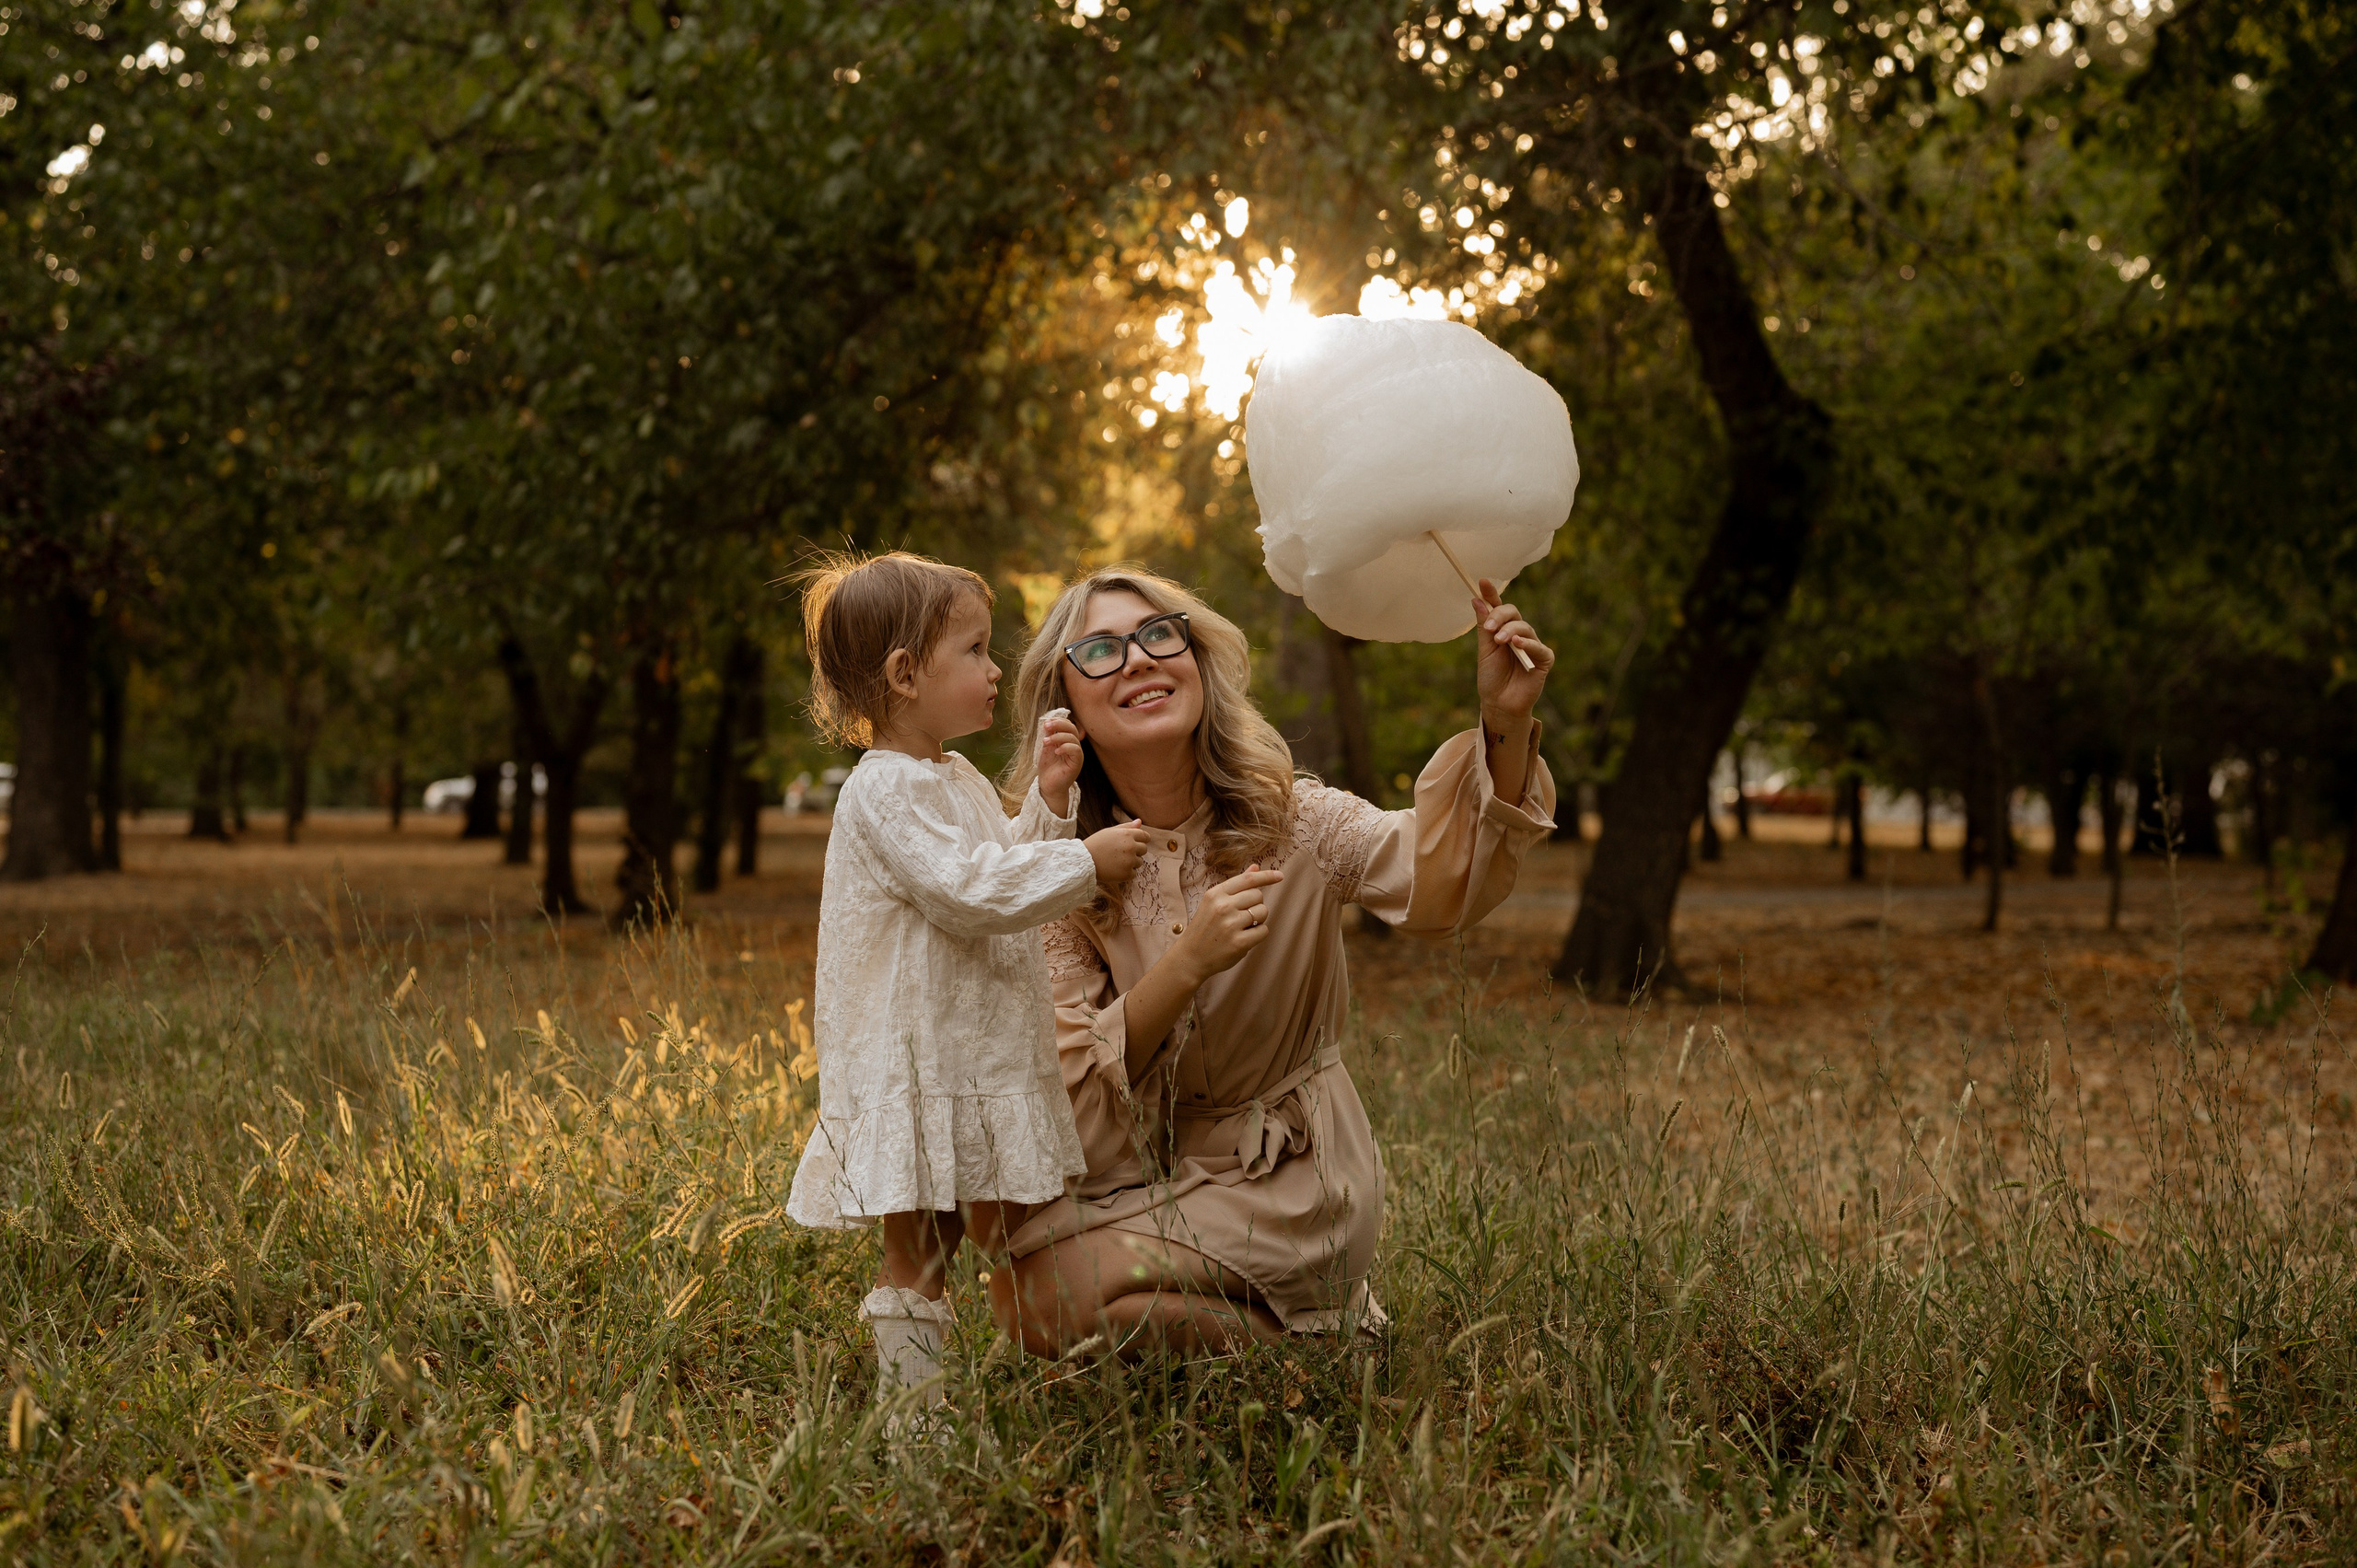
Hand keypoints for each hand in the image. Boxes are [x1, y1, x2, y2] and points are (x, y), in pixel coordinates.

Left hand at [1036, 708, 1085, 802]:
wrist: (1048, 786)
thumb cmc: (1047, 768)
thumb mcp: (1046, 749)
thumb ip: (1048, 736)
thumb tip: (1047, 723)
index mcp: (1067, 741)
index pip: (1067, 725)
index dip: (1058, 721)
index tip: (1046, 722)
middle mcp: (1074, 746)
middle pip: (1072, 728)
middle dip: (1059, 724)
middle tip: (1046, 726)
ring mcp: (1076, 754)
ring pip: (1073, 738)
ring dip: (1058, 737)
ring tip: (1046, 742)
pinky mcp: (1077, 763)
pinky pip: (1076, 750)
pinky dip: (1065, 747)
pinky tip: (1055, 751)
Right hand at [1083, 819, 1151, 886]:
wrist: (1083, 861)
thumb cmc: (1096, 844)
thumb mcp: (1109, 832)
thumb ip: (1126, 827)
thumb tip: (1139, 821)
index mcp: (1127, 835)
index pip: (1145, 836)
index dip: (1142, 840)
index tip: (1136, 844)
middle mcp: (1131, 847)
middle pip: (1144, 849)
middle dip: (1136, 851)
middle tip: (1121, 854)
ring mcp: (1129, 861)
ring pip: (1139, 862)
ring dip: (1131, 863)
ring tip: (1116, 862)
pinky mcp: (1127, 874)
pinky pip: (1134, 873)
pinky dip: (1126, 873)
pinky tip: (1115, 870)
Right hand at [1170, 865, 1284, 983]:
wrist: (1190, 957)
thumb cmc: (1204, 927)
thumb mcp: (1213, 902)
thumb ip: (1235, 885)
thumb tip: (1255, 867)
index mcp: (1216, 894)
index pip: (1248, 879)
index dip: (1266, 876)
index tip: (1279, 876)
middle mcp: (1223, 906)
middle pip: (1258, 895)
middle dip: (1256, 904)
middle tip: (1242, 915)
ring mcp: (1231, 925)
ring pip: (1263, 912)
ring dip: (1258, 919)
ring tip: (1242, 926)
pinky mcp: (1239, 943)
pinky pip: (1264, 931)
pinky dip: (1258, 934)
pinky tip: (1245, 937)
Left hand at [1471, 578, 1552, 720]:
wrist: (1499, 704)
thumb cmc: (1492, 678)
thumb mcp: (1484, 650)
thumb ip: (1484, 626)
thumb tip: (1477, 599)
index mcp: (1503, 630)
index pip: (1499, 608)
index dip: (1491, 595)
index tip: (1482, 582)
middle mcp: (1519, 635)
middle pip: (1513, 613)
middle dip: (1499, 616)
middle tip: (1488, 629)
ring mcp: (1533, 646)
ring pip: (1524, 628)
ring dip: (1510, 631)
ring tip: (1498, 640)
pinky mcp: (1544, 660)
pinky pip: (1538, 648)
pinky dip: (1528, 644)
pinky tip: (1516, 644)